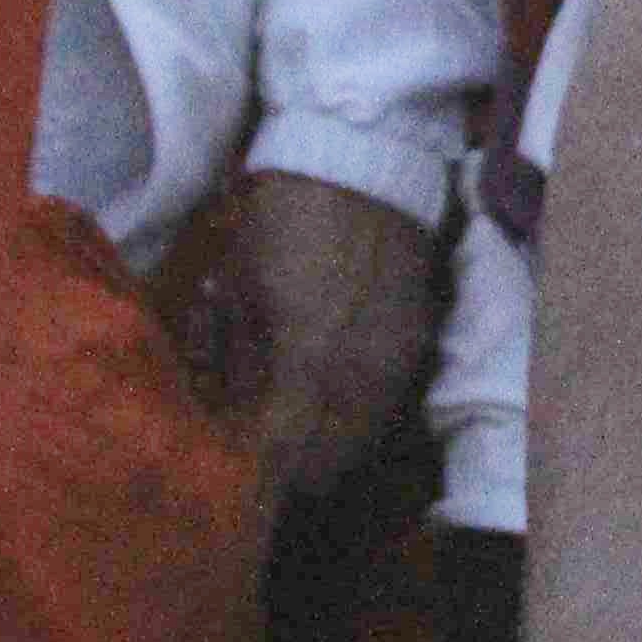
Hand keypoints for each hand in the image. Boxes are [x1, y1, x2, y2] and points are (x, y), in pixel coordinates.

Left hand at [225, 168, 437, 503]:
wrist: (362, 164)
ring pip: (362, 442)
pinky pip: (387, 405)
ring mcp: (398, 363)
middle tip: (256, 452)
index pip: (283, 460)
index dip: (254, 478)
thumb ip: (234, 361)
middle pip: (328, 467)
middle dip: (289, 470)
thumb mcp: (239, 292)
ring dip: (325, 447)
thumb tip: (223, 409)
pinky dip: (355, 414)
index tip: (231, 475)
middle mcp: (360, 379)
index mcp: (307, 366)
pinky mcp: (418, 342)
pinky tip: (329, 390)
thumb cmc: (281, 221)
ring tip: (291, 424)